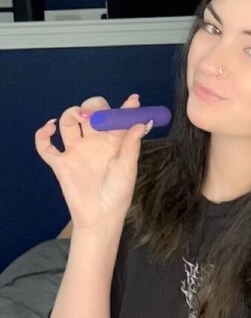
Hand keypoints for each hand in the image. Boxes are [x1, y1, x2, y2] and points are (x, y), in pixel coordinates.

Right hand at [35, 94, 149, 232]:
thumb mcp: (128, 168)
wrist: (100, 217)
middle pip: (90, 113)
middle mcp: (94, 141)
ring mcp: (76, 150)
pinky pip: (45, 146)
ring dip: (71, 114)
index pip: (117, 116)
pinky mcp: (60, 163)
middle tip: (97, 116)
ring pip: (68, 122)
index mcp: (113, 141)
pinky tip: (50, 128)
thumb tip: (142, 123)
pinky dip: (42, 134)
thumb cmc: (118, 193)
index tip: (133, 100)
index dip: (125, 107)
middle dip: (93, 107)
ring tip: (80, 118)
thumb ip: (132, 144)